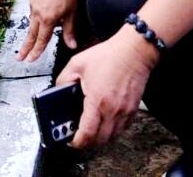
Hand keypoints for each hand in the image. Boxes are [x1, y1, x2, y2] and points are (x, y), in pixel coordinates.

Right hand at [18, 0, 77, 61]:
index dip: (36, 52)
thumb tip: (71, 46)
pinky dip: (35, 17)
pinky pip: (32, 11)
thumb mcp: (72, 13)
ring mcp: (33, 4)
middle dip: (25, 48)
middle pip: (30, 35)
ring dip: (31, 32)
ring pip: (31, 22)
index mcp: (47, 20)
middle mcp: (37, 14)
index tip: (30, 60)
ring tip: (30, 40)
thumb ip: (70, 31)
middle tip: (19, 58)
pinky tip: (40, 15)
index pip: (41, 40)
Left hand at [56, 27, 156, 148]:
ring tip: (91, 128)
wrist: (133, 51)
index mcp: (97, 100)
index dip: (77, 141)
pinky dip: (113, 130)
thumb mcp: (77, 63)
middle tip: (79, 135)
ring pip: (112, 136)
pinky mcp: (133, 110)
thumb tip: (59, 90)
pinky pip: (122, 128)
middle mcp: (113, 110)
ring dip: (101, 137)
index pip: (87, 133)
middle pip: (100, 140)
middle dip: (87, 142)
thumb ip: (64, 79)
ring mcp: (125, 112)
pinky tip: (105, 120)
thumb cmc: (109, 55)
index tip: (71, 141)